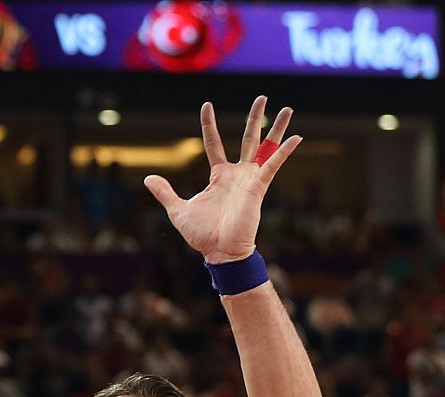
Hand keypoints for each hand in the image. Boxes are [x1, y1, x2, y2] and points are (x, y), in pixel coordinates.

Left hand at [143, 96, 300, 263]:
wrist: (219, 252)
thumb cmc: (202, 234)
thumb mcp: (177, 210)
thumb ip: (165, 193)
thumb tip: (148, 179)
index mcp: (219, 176)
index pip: (214, 143)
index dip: (209, 125)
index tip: (207, 105)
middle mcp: (238, 174)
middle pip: (249, 138)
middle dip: (255, 118)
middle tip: (263, 97)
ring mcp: (250, 179)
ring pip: (266, 147)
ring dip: (277, 128)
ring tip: (287, 108)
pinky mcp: (259, 187)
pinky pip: (274, 165)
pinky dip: (284, 152)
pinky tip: (297, 137)